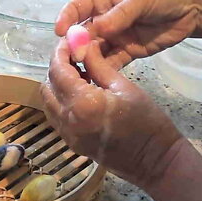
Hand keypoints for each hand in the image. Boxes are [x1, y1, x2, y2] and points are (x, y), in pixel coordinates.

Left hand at [41, 39, 182, 184]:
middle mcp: (67, 119)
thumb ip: (97, 64)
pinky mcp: (70, 142)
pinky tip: (77, 93)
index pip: (58, 70)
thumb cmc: (147, 121)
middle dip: (56, 67)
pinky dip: (59, 101)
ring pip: (47, 102)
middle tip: (72, 56)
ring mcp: (66, 134)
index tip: (67, 40)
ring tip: (76, 74)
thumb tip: (83, 44)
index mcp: (82, 103)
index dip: (59, 52)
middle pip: (47, 86)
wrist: (154, 160)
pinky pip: (54, 116)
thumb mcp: (123, 86)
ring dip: (55, 84)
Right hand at [55, 0, 201, 68]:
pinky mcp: (126, 52)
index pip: (78, 8)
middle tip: (73, 56)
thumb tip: (98, 29)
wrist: (193, 9)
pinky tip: (95, 77)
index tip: (59, 31)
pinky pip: (110, 63)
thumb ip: (120, 15)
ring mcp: (114, 37)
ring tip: (80, 70)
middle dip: (75, 44)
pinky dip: (102, 70)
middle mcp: (104, 20)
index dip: (66, 18)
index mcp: (104, 0)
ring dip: (86, 59)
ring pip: (93, 50)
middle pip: (82, 33)